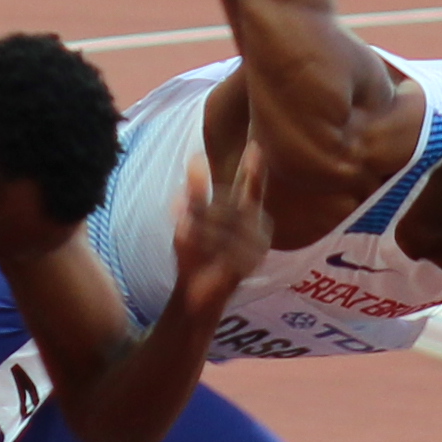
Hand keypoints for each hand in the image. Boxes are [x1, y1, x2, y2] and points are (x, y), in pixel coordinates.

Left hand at [171, 138, 272, 312]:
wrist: (194, 294)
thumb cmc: (197, 252)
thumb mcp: (191, 216)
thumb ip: (198, 190)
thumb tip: (197, 157)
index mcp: (247, 211)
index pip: (250, 186)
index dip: (252, 169)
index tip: (255, 147)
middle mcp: (257, 226)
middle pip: (230, 204)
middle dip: (203, 211)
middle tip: (184, 220)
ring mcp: (256, 246)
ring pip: (225, 223)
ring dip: (200, 229)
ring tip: (188, 237)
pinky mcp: (248, 264)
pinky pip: (225, 245)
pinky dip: (204, 243)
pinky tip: (196, 246)